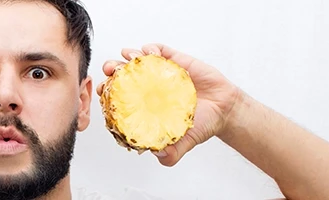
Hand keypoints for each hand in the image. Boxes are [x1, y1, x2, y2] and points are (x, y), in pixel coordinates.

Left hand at [96, 43, 240, 166]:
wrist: (225, 109)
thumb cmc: (202, 124)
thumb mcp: (184, 142)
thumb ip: (172, 152)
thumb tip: (159, 154)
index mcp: (146, 104)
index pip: (120, 96)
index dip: (109, 92)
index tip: (104, 92)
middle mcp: (150, 87)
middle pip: (123, 74)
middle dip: (113, 70)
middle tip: (111, 70)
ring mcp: (161, 73)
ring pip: (138, 59)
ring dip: (129, 56)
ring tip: (127, 58)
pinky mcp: (176, 61)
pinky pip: (159, 50)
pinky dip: (151, 49)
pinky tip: (150, 53)